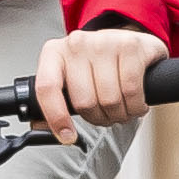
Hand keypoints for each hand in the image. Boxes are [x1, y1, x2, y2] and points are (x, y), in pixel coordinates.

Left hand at [36, 24, 162, 137]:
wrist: (128, 42)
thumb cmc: (97, 63)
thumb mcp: (71, 76)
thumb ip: (54, 101)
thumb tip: (42, 128)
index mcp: (54, 53)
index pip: (47, 88)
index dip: (56, 117)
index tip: (67, 136)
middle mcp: (76, 44)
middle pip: (84, 102)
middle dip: (98, 119)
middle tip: (105, 116)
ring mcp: (103, 43)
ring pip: (109, 100)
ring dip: (119, 115)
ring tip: (121, 109)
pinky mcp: (130, 46)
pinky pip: (131, 91)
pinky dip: (136, 106)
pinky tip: (136, 103)